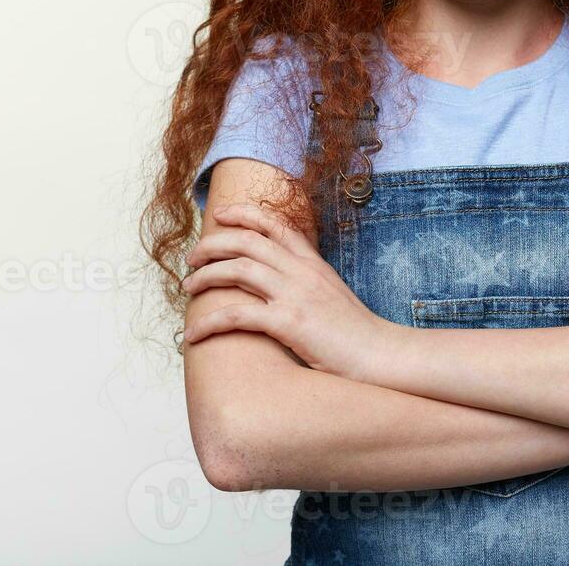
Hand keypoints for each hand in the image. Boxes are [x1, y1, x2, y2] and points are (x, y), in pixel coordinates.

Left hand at [180, 202, 397, 382]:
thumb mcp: (332, 295)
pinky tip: (193, 334)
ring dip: (205, 276)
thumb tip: (279, 282)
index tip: (219, 214)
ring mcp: (295, 294)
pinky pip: (236, 315)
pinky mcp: (289, 322)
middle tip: (192, 258)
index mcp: (313, 263)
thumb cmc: (355, 334)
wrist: (380, 355)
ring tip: (188, 288)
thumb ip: (307, 282)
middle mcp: (302, 271)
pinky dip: (208, 322)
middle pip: (246, 241)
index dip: (243, 213)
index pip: (274, 224)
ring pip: (236, 270)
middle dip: (212, 244)